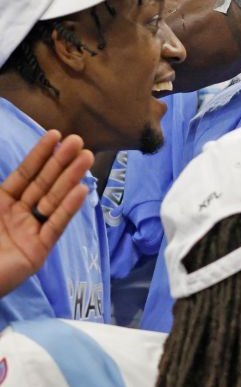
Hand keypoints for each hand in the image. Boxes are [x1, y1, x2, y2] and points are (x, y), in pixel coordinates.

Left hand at [0, 131, 93, 297]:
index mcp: (0, 203)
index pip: (24, 174)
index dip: (39, 155)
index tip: (54, 135)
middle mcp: (17, 214)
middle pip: (43, 183)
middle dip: (61, 162)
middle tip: (79, 142)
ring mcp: (30, 231)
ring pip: (53, 200)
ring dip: (71, 179)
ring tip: (87, 159)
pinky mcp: (38, 250)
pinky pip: (55, 226)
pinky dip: (69, 208)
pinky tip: (83, 190)